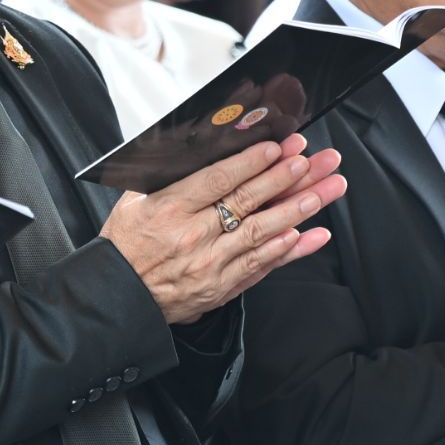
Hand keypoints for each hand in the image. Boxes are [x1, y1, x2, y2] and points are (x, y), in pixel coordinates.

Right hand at [101, 136, 347, 323]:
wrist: (119, 297)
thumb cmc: (125, 246)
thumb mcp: (133, 202)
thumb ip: (167, 177)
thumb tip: (199, 149)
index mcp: (169, 210)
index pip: (217, 180)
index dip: (251, 162)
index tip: (277, 148)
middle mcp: (193, 237)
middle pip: (247, 201)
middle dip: (286, 177)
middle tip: (313, 161)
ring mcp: (211, 264)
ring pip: (262, 232)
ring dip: (298, 209)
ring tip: (325, 191)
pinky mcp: (221, 287)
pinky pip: (261, 266)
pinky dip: (288, 251)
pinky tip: (310, 235)